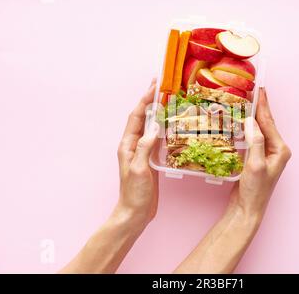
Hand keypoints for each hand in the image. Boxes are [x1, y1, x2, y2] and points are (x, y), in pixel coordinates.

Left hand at [60, 80, 159, 273]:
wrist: (135, 212)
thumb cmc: (134, 193)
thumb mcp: (139, 169)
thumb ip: (145, 147)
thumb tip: (154, 127)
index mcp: (127, 145)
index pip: (136, 117)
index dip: (144, 100)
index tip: (154, 86)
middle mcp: (133, 144)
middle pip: (143, 117)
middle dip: (150, 101)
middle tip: (161, 86)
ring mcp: (142, 151)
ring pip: (150, 126)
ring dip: (158, 112)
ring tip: (168, 99)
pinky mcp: (150, 158)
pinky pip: (157, 138)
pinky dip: (163, 127)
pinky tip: (171, 124)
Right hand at [229, 87, 290, 221]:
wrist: (247, 209)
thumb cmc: (254, 191)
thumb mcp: (255, 165)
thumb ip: (255, 142)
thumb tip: (250, 121)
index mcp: (280, 149)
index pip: (269, 122)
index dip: (263, 105)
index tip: (260, 89)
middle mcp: (276, 149)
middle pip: (266, 123)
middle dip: (259, 107)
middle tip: (252, 90)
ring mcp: (267, 154)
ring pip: (259, 129)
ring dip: (253, 116)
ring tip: (246, 101)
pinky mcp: (257, 157)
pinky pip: (253, 137)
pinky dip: (247, 127)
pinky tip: (241, 121)